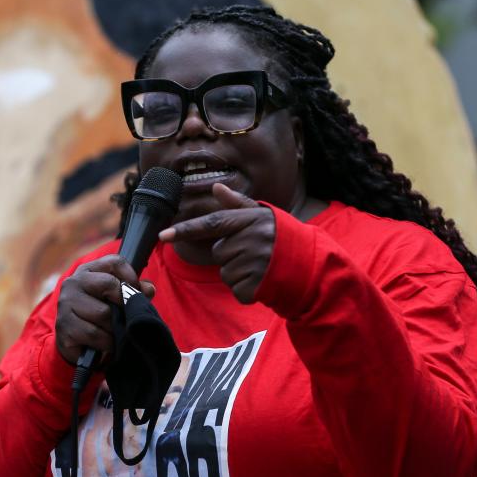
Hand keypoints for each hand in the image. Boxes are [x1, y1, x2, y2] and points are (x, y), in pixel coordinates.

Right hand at [55, 254, 155, 364]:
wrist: (75, 344)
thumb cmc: (99, 317)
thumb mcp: (116, 300)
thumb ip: (134, 291)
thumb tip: (149, 289)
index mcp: (87, 271)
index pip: (114, 262)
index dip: (131, 277)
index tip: (137, 292)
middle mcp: (73, 283)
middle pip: (108, 284)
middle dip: (123, 303)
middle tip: (127, 316)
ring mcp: (65, 304)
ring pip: (103, 313)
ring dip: (115, 327)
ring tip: (116, 333)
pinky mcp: (64, 327)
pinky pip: (95, 334)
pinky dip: (107, 342)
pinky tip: (108, 344)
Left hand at [159, 183, 274, 302]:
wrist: (312, 267)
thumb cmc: (284, 239)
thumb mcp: (264, 216)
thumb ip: (238, 205)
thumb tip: (216, 187)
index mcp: (251, 220)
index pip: (212, 223)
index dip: (186, 229)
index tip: (163, 235)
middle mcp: (252, 239)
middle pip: (219, 251)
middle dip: (231, 254)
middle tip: (256, 253)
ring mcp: (254, 263)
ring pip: (225, 271)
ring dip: (238, 272)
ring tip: (261, 267)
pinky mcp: (256, 285)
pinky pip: (235, 288)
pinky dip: (245, 289)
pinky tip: (262, 280)